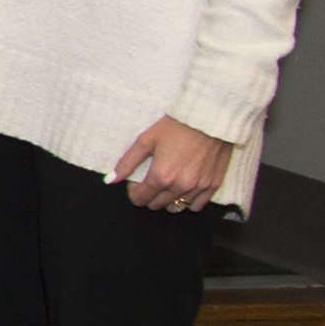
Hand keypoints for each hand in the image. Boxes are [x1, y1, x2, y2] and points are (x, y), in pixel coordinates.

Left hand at [113, 115, 233, 214]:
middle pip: (157, 205)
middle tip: (153, 179)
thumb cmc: (176, 127)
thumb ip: (127, 162)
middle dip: (150, 195)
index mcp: (161, 177)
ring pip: (176, 207)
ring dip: (169, 199)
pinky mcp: (213, 185)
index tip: (137, 182)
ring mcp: (199, 187)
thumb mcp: (146, 140)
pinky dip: (189, 201)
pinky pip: (197, 205)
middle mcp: (180, 186)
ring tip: (169, 183)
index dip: (135, 191)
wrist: (209, 119)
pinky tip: (185, 188)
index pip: (140, 199)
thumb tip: (111, 180)